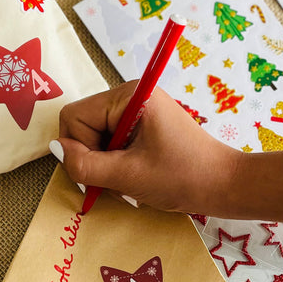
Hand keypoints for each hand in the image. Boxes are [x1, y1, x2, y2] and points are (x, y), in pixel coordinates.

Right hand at [56, 83, 240, 213]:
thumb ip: (85, 164)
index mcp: (130, 96)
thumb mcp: (128, 175)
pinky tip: (135, 175)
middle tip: (119, 179)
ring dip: (105, 164)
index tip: (102, 171)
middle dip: (94, 157)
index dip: (79, 147)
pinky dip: (116, 164)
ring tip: (131, 180)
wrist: (225, 185)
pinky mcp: (142, 125)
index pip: (75, 116)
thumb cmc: (184, 177)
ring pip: (95, 137)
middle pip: (83, 126)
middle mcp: (131, 95)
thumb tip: (57, 150)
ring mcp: (137, 110)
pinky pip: (111, 142)